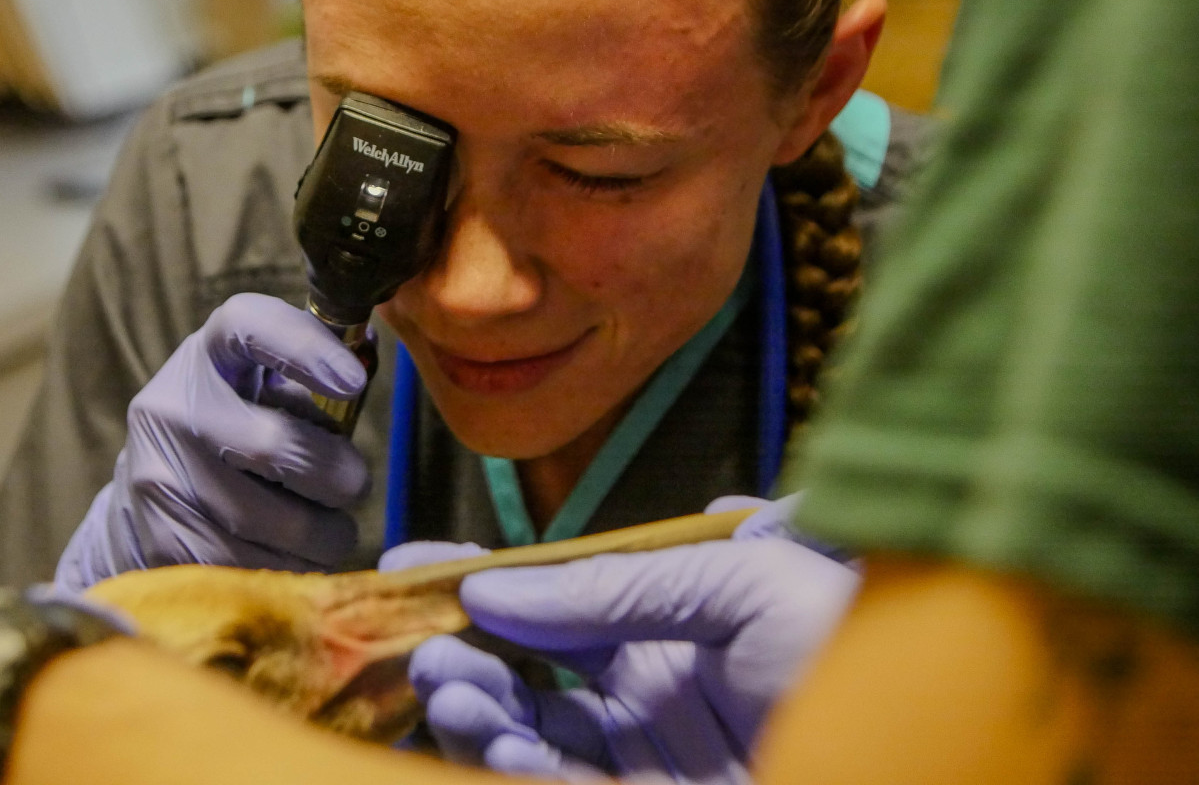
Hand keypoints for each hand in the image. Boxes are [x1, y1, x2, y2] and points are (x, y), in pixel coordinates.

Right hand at [56, 294, 371, 585]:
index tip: (352, 381)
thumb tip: (366, 358)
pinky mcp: (163, 540)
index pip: (250, 328)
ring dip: (326, 535)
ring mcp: (160, 477)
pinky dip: (294, 569)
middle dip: (338, 476)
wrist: (149, 482)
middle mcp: (174, 408)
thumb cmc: (236, 420)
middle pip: (275, 447)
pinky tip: (294, 556)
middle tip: (354, 485)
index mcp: (209, 354)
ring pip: (276, 524)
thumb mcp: (263, 380)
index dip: (305, 349)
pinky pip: (256, 568)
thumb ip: (311, 372)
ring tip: (330, 528)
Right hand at [409, 501, 858, 782]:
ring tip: (445, 685)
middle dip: (463, 656)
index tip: (406, 568)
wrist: (925, 743)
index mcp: (666, 628)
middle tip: (422, 645)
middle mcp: (643, 697)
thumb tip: (494, 585)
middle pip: (523, 677)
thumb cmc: (856, 647)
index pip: (549, 603)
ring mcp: (642, 764)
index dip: (479, 584)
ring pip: (527, 739)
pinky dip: (513, 770)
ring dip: (474, 714)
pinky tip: (494, 744)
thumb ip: (617, 587)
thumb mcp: (739, 585)